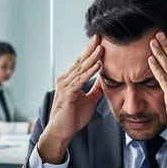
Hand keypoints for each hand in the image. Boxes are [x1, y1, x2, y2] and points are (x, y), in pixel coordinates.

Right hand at [37, 35, 104, 163]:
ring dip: (92, 57)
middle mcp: (65, 80)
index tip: (100, 40)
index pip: (82, 62)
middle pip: (80, 61)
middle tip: (99, 35)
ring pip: (81, 68)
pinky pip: (80, 81)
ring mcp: (65, 86)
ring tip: (101, 47)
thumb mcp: (89, 101)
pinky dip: (90, 72)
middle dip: (90, 48)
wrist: (62, 132)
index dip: (90, 51)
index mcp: (70, 80)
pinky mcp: (67, 94)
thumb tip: (105, 80)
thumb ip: (96, 90)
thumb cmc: (72, 118)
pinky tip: (98, 65)